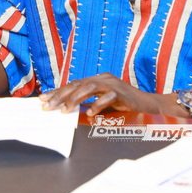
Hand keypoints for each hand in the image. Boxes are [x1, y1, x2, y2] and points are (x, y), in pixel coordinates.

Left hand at [39, 73, 160, 116]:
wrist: (149, 104)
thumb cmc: (124, 105)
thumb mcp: (103, 103)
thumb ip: (88, 103)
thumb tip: (67, 110)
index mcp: (97, 79)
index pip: (73, 84)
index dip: (57, 91)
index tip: (42, 99)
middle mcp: (103, 79)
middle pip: (78, 84)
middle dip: (61, 95)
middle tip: (48, 106)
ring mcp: (113, 84)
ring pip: (90, 87)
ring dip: (76, 98)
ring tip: (65, 109)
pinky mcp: (123, 93)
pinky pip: (108, 97)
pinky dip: (98, 105)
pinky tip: (90, 113)